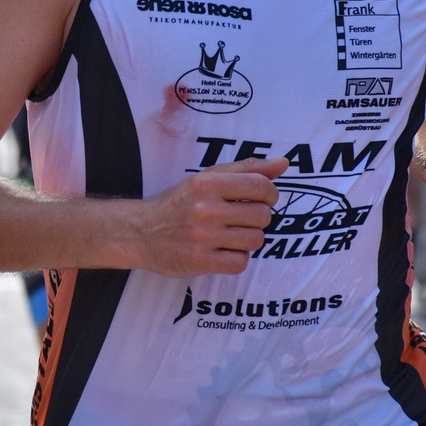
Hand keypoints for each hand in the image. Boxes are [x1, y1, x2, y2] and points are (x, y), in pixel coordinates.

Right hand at [132, 157, 288, 276]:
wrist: (142, 233)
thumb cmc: (180, 203)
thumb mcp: (208, 178)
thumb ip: (246, 169)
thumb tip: (283, 163)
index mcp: (207, 182)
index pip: (261, 186)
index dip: (270, 193)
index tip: (262, 198)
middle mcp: (205, 208)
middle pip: (262, 215)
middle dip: (257, 218)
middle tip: (239, 218)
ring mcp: (203, 236)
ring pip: (255, 240)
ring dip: (248, 239)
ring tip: (231, 235)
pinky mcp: (200, 261)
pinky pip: (241, 262)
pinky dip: (236, 258)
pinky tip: (223, 251)